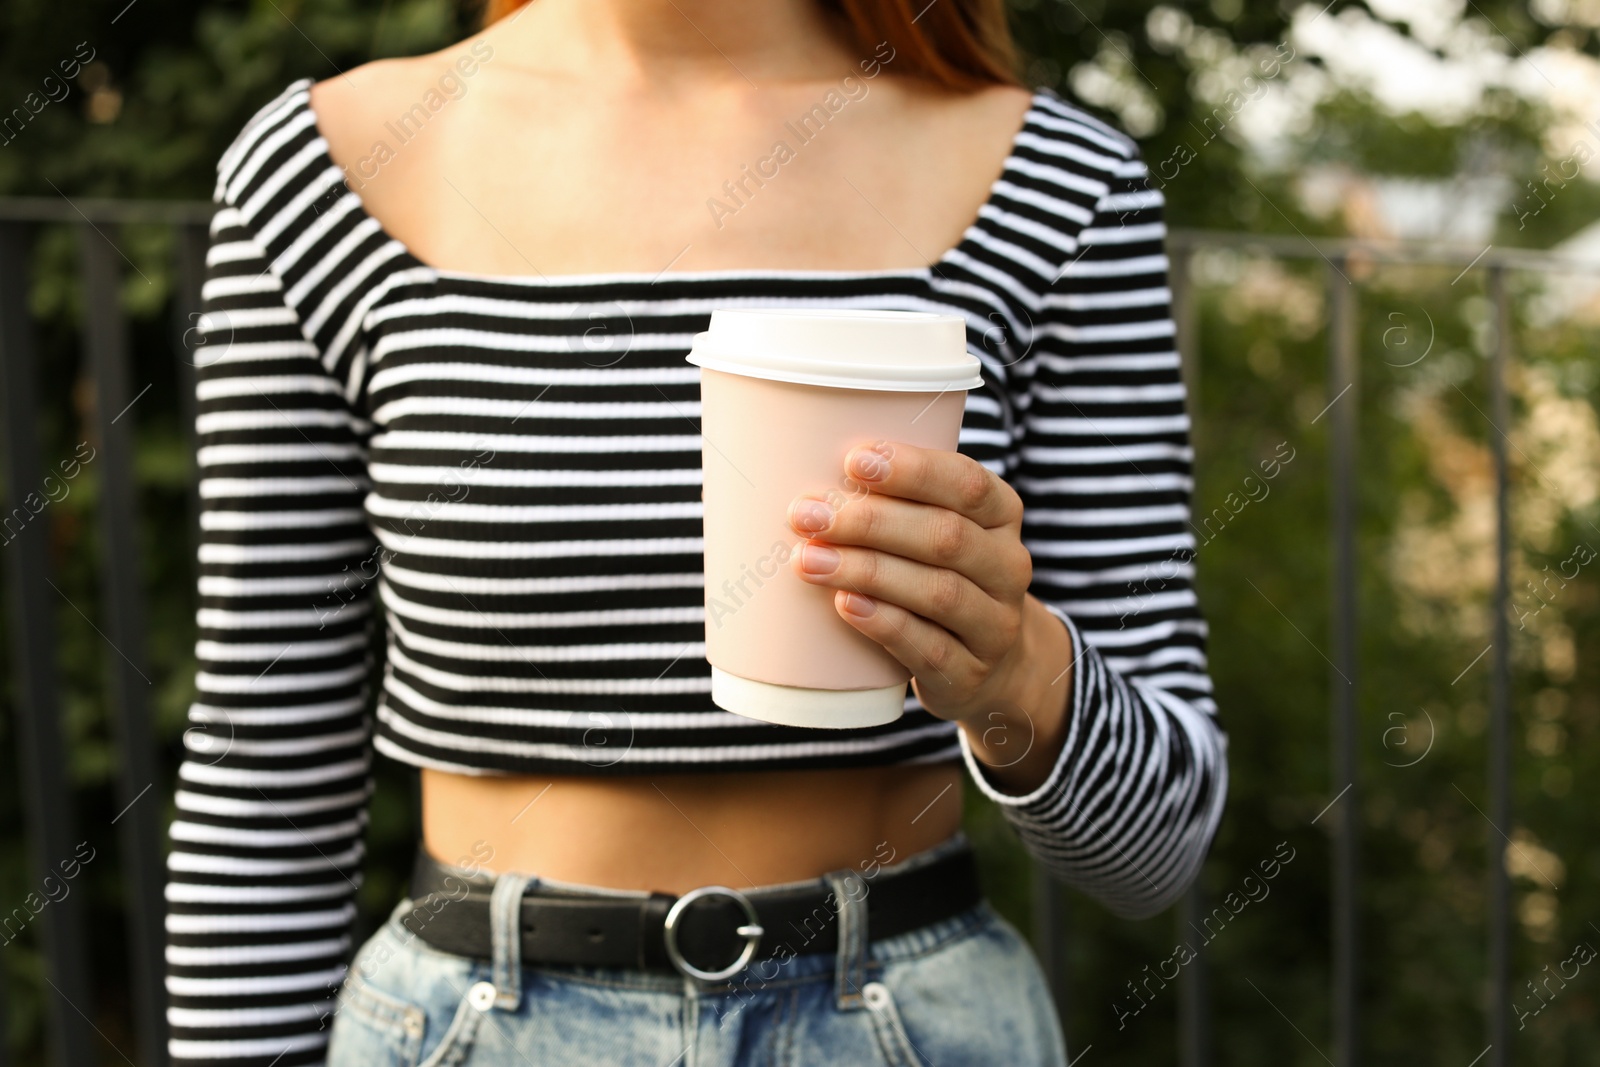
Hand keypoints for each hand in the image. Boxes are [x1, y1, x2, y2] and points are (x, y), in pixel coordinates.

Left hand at [785, 438, 1038, 725]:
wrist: (986, 665)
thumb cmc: (940, 576)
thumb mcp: (935, 530)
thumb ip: (894, 502)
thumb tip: (807, 477)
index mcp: (1001, 516)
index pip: (968, 483)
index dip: (913, 470)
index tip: (853, 461)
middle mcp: (1008, 566)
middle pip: (945, 537)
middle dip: (871, 523)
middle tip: (808, 515)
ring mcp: (994, 625)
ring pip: (937, 592)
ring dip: (867, 571)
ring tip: (809, 560)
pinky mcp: (970, 673)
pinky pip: (929, 647)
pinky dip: (884, 623)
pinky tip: (845, 605)